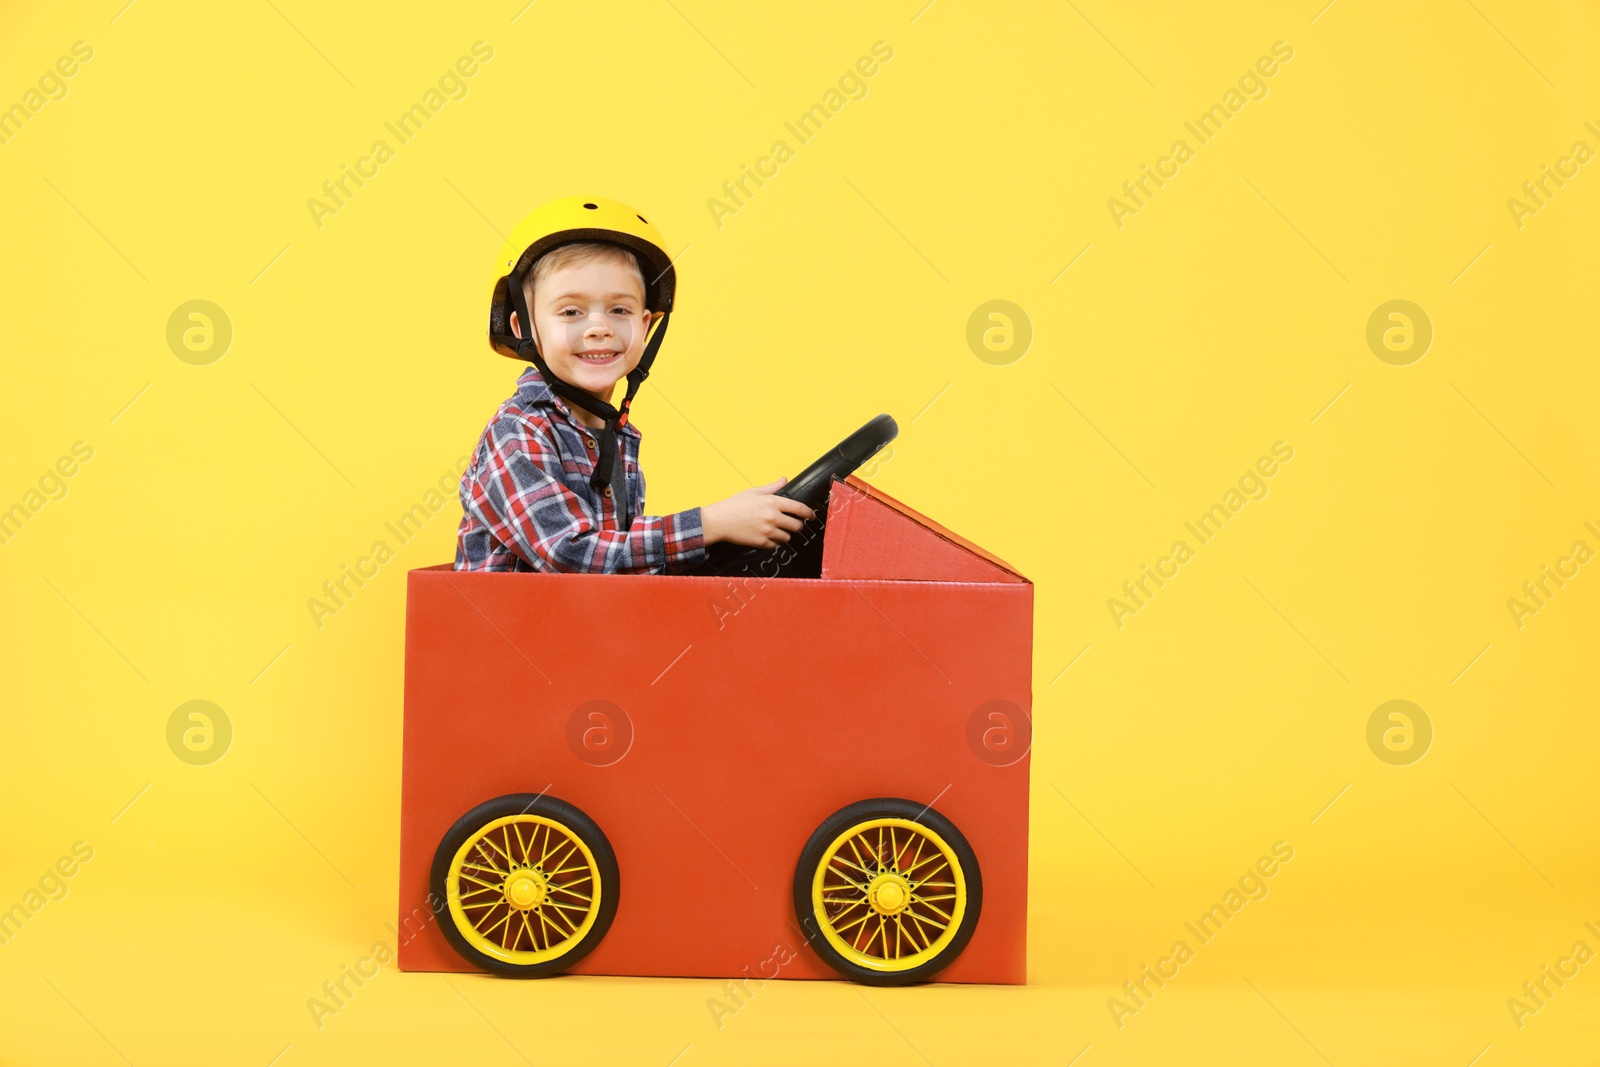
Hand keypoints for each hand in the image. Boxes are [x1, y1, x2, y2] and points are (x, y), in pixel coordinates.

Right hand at [701, 477, 816, 548]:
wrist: (719, 521)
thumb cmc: (734, 505)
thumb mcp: (754, 491)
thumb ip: (772, 487)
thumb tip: (784, 479)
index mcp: (772, 502)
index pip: (799, 508)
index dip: (809, 513)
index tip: (811, 516)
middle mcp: (773, 517)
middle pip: (797, 526)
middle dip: (798, 526)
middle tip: (794, 525)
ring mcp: (768, 531)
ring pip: (787, 537)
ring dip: (785, 534)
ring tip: (777, 530)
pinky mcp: (762, 543)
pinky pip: (776, 545)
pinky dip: (775, 542)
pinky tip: (768, 536)